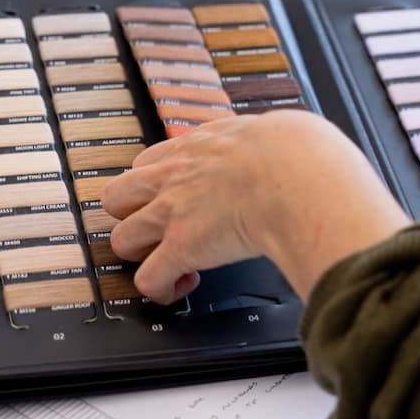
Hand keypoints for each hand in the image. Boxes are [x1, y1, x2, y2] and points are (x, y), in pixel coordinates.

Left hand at [101, 110, 411, 302]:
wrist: (300, 174)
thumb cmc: (302, 153)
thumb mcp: (279, 130)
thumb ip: (270, 141)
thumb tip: (300, 143)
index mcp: (200, 145)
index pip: (153, 160)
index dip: (160, 184)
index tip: (180, 198)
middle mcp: (176, 175)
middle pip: (117, 195)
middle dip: (134, 216)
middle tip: (161, 231)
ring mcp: (172, 212)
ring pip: (122, 238)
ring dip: (143, 254)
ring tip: (173, 263)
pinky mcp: (181, 248)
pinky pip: (148, 279)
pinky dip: (160, 288)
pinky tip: (183, 287)